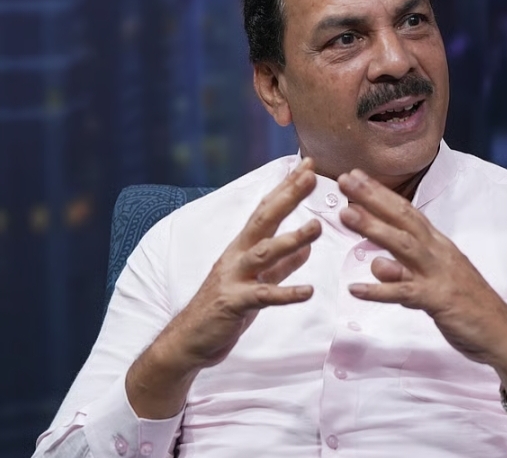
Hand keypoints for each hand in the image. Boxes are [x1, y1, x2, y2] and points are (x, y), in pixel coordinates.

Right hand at [127, 158, 320, 417]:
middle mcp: (237, 256)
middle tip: (310, 176)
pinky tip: (308, 291)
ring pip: (263, 252)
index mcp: (243, 248)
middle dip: (287, 197)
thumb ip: (282, 266)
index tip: (307, 166)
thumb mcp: (257, 283)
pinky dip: (286, 293)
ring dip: (291, 239)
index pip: (267, 210)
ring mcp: (233, 278)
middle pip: (264, 220)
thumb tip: (306, 249)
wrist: (189, 340)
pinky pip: (263, 295)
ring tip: (316, 227)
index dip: (286, 188)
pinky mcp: (234, 303)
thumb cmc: (223, 309)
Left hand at [337, 169, 506, 409]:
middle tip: (345, 179)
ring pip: (403, 246)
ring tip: (346, 215)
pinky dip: (380, 290)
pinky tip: (356, 289)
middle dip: (373, 198)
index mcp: (438, 244)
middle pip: (403, 219)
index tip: (356, 176)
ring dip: (374, 228)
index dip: (381, 193)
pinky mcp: (438, 300)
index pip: (407, 212)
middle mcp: (438, 253)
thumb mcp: (435, 278)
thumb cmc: (467, 303)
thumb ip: (406, 269)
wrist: (501, 331)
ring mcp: (439, 274)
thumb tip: (378, 263)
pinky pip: (405, 292)